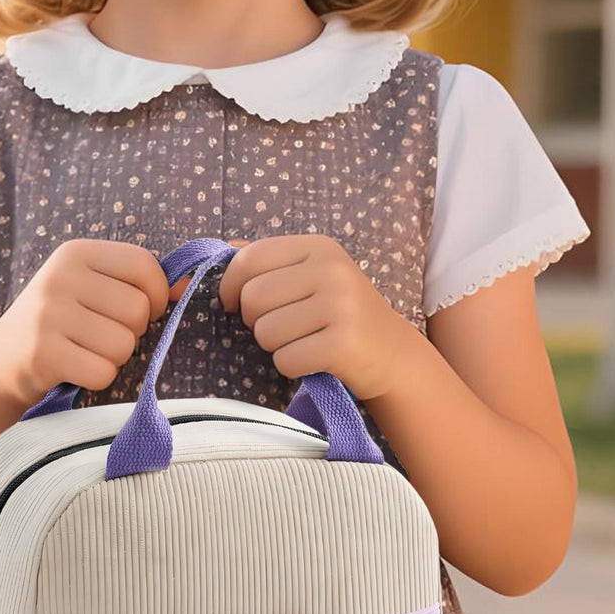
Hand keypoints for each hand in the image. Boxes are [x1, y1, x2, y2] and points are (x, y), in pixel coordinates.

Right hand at [0, 238, 170, 407]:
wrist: (0, 362)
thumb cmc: (59, 324)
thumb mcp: (91, 290)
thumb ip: (138, 284)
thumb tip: (188, 285)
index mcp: (76, 252)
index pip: (144, 266)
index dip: (156, 296)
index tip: (142, 312)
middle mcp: (60, 277)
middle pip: (138, 310)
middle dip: (132, 333)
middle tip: (103, 338)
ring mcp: (48, 314)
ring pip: (123, 345)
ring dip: (114, 359)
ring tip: (86, 353)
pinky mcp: (43, 353)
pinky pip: (102, 371)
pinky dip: (98, 379)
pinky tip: (76, 371)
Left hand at [216, 234, 413, 402]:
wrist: (393, 354)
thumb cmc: (340, 315)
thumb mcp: (312, 275)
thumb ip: (269, 261)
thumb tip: (221, 248)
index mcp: (318, 247)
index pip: (249, 259)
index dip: (229, 286)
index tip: (232, 304)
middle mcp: (332, 270)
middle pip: (252, 298)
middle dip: (255, 321)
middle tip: (282, 328)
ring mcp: (341, 306)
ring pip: (265, 332)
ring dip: (275, 346)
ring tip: (303, 342)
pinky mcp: (343, 344)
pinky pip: (285, 359)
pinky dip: (291, 366)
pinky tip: (313, 360)